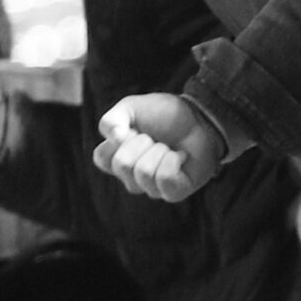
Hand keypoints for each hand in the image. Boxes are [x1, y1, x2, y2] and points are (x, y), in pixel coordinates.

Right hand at [93, 94, 224, 201]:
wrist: (199, 117)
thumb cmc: (163, 115)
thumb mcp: (130, 107)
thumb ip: (111, 120)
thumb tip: (115, 137)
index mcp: (117, 159)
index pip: (102, 157)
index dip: (118, 138)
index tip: (133, 128)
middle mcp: (131, 178)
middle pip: (122, 164)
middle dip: (141, 141)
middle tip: (154, 137)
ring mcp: (151, 188)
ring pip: (143, 172)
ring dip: (160, 150)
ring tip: (168, 147)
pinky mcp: (173, 193)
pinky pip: (164, 179)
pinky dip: (174, 160)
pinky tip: (180, 157)